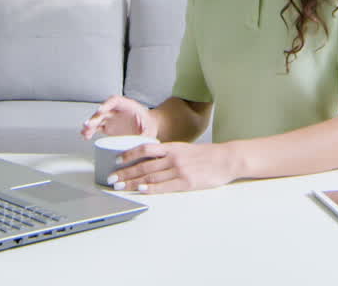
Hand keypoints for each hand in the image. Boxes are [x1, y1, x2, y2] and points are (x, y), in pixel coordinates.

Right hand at [80, 95, 156, 139]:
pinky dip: (91, 131)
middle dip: (95, 117)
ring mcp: (112, 118)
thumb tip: (138, 144)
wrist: (151, 128)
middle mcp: (118, 110)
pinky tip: (86, 135)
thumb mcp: (150, 130)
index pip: (115, 100)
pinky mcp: (109, 127)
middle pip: (103, 110)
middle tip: (89, 124)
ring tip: (84, 131)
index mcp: (128, 105)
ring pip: (98, 119)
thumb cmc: (151, 125)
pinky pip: (97, 127)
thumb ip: (144, 136)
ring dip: (90, 125)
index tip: (100, 110)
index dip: (106, 104)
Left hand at [107, 142, 237, 193]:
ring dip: (132, 182)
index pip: (145, 149)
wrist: (226, 159)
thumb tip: (150, 159)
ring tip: (119, 186)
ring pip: (150, 176)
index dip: (129, 154)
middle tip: (111, 178)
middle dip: (125, 172)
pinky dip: (151, 188)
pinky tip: (141, 189)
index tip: (117, 160)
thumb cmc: (206, 156)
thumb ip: (168, 153)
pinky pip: (164, 186)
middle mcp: (173, 157)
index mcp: (172, 147)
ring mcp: (179, 170)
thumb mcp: (185, 149)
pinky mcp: (186, 182)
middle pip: (143, 165)